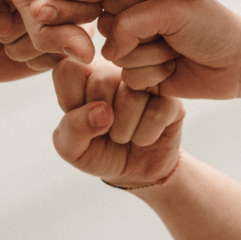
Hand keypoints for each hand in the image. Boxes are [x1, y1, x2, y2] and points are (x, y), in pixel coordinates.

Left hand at [52, 57, 183, 187]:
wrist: (134, 172)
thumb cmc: (97, 151)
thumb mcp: (71, 147)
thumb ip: (73, 128)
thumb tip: (102, 111)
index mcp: (85, 70)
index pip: (68, 68)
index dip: (71, 101)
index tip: (79, 118)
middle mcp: (116, 67)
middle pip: (101, 81)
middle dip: (99, 120)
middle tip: (106, 130)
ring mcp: (147, 80)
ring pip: (130, 98)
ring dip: (123, 131)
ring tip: (124, 135)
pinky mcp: (171, 98)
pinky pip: (156, 114)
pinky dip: (144, 136)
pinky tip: (144, 136)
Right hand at [100, 0, 240, 99]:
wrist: (237, 60)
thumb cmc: (210, 26)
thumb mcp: (170, 10)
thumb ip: (129, 23)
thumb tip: (105, 53)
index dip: (137, 6)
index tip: (170, 3)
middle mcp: (131, 17)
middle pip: (107, 27)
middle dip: (144, 34)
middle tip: (173, 31)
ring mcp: (134, 46)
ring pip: (118, 56)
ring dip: (153, 56)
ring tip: (177, 49)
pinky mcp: (139, 74)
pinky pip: (129, 78)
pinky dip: (155, 75)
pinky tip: (174, 68)